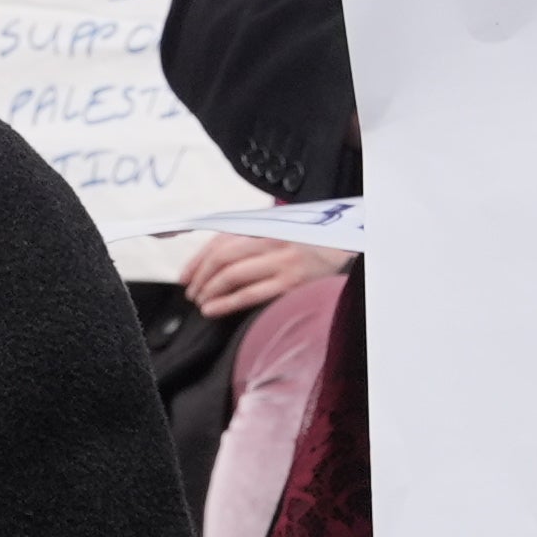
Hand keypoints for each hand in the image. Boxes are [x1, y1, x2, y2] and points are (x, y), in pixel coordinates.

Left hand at [180, 232, 349, 319]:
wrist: (351, 257)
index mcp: (268, 226)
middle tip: (191, 293)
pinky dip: (225, 302)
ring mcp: (283, 261)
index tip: (185, 276)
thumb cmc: (314, 250)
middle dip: (200, 277)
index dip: (197, 259)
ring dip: (208, 290)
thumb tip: (216, 263)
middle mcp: (273, 239)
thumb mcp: (284, 238)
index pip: (221, 238)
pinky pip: (250, 293)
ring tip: (200, 303)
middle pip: (222, 256)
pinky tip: (213, 310)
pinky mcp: (291, 283)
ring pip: (231, 274)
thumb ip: (254, 244)